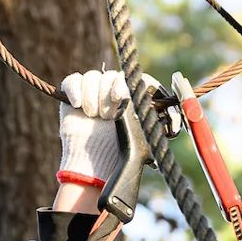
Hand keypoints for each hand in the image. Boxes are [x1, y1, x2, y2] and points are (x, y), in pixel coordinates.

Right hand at [56, 70, 159, 187]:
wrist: (94, 164)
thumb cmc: (121, 154)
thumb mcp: (145, 139)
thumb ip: (152, 123)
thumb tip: (168, 113)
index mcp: (132, 99)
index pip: (133, 79)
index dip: (127, 84)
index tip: (122, 97)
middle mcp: (113, 92)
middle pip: (111, 76)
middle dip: (108, 95)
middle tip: (107, 117)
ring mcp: (93, 92)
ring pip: (92, 77)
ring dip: (92, 95)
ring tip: (94, 116)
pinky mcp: (74, 95)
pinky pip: (73, 80)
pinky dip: (75, 90)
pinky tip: (78, 105)